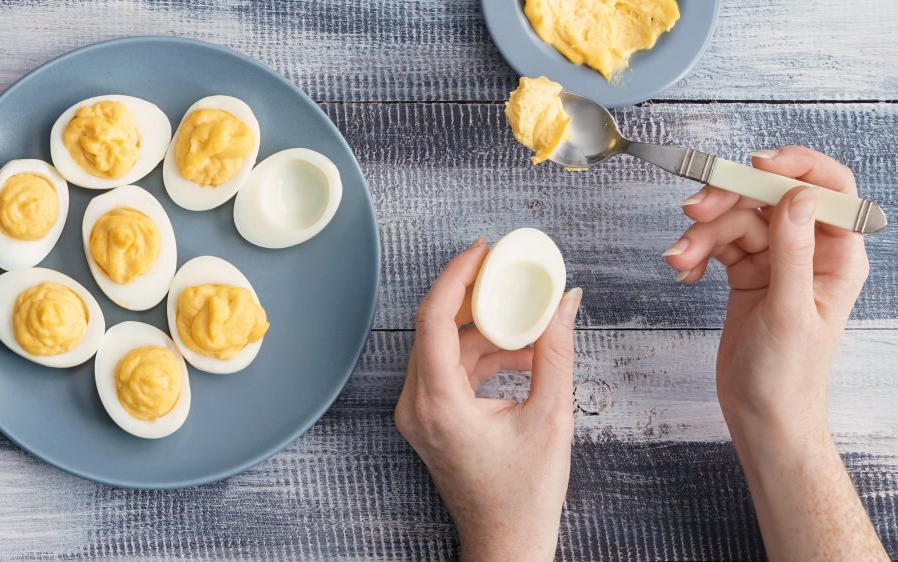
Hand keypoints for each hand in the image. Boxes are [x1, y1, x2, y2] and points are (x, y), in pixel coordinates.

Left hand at [395, 239, 582, 560]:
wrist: (505, 542)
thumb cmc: (524, 495)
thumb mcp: (551, 417)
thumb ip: (556, 352)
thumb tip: (566, 302)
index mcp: (438, 404)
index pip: (433, 319)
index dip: (457, 276)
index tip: (484, 250)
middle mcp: (416, 405)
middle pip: (433, 327)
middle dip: (472, 296)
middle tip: (506, 271)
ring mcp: (417, 414)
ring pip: (443, 348)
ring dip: (482, 329)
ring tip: (527, 319)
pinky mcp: (429, 419)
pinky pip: (449, 370)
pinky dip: (481, 355)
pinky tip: (520, 354)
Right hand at [664, 146, 885, 560]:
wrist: (761, 414)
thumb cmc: (787, 375)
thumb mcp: (791, 311)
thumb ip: (794, 250)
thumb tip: (795, 196)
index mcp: (838, 255)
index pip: (827, 188)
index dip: (794, 167)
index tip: (755, 165)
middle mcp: (809, 250)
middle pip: (768, 198)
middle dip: (728, 201)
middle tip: (692, 211)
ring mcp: (775, 259)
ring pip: (735, 220)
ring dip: (701, 234)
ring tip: (678, 260)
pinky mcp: (745, 272)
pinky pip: (717, 244)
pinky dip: (696, 252)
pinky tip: (684, 271)